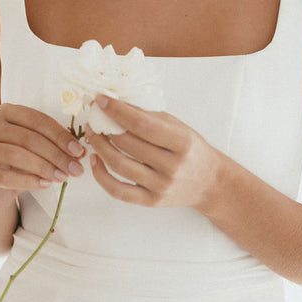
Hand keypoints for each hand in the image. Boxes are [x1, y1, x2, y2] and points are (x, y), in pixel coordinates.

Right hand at [0, 103, 85, 212]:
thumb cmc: (19, 165)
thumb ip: (56, 147)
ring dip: (44, 167)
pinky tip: (45, 185)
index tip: (79, 151)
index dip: (60, 136)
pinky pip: (3, 177)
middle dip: (55, 154)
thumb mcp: (38, 151)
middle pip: (28, 138)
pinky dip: (27, 181)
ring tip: (62, 178)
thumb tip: (81, 152)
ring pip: (15, 155)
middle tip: (75, 169)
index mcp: (6, 112)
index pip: (37, 120)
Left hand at [85, 96, 219, 209]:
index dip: (118, 111)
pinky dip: (101, 175)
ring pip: (120, 165)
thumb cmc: (192, 149)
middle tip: (93, 116)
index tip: (101, 100)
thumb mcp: (179, 127)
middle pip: (128, 144)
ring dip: (100, 147)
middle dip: (105, 127)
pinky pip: (118, 190)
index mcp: (181, 143)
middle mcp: (172, 166)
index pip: (143, 125)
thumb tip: (117, 102)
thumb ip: (150, 116)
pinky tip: (95, 159)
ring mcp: (161, 186)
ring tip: (92, 134)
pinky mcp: (151, 201)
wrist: (209, 182)